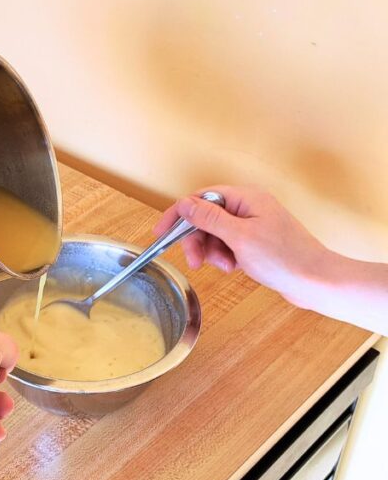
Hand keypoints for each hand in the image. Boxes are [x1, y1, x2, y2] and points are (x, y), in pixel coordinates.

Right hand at [153, 185, 331, 308]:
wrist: (316, 281)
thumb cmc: (286, 259)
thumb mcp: (239, 238)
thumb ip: (209, 219)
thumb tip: (185, 204)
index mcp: (246, 199)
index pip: (201, 198)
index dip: (180, 215)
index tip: (162, 232)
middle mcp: (249, 208)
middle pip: (206, 217)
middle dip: (198, 239)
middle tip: (194, 260)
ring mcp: (253, 225)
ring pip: (216, 233)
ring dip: (212, 251)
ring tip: (224, 265)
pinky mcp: (256, 242)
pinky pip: (228, 244)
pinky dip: (224, 256)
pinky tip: (233, 266)